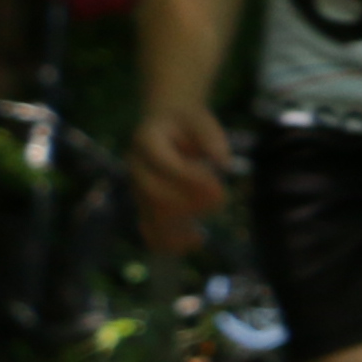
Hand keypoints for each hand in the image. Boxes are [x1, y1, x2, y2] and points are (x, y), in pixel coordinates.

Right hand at [131, 105, 233, 255]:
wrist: (165, 121)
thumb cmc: (186, 121)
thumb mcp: (200, 119)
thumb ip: (211, 137)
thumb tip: (225, 163)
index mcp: (147, 140)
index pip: (162, 162)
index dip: (188, 176)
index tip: (217, 183)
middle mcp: (136, 165)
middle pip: (153, 192)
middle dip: (187, 202)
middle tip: (221, 200)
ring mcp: (137, 186)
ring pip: (149, 214)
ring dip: (176, 228)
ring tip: (200, 237)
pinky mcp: (144, 202)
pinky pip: (149, 226)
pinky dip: (168, 240)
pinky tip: (193, 242)